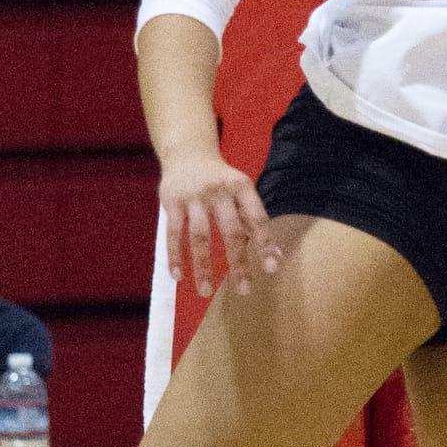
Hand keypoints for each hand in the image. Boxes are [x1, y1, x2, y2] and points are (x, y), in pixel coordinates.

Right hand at [159, 146, 278, 300]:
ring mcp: (193, 196)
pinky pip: (172, 233)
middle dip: (238, 262)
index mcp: (241, 187)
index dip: (265, 243)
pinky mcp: (171, 202)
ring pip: (200, 236)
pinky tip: (178, 276)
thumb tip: (275, 257)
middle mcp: (218, 191)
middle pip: (231, 231)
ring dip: (203, 266)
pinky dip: (175, 255)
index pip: (257, 218)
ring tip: (205, 292)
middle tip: (243, 290)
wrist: (188, 154)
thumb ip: (255, 222)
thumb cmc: (221, 181)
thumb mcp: (241, 193)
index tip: (271, 269)